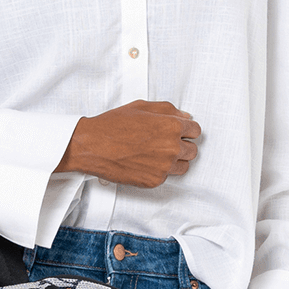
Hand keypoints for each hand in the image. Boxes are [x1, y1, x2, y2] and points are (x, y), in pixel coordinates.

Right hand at [60, 100, 200, 187]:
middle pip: (193, 150)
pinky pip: (167, 177)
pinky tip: (145, 162)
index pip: (196, 130)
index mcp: (171, 126)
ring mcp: (164, 166)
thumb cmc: (113, 125)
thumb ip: (168, 110)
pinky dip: (160, 171)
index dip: (186, 130)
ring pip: (184, 166)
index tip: (179, 132)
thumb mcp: (141, 107)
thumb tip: (185, 116)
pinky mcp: (154, 180)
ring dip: (175, 160)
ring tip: (157, 154)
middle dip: (182, 145)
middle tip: (165, 143)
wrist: (92, 146)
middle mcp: (171, 147)